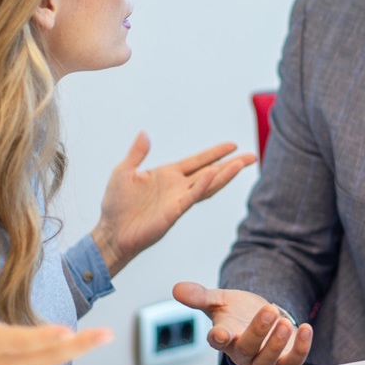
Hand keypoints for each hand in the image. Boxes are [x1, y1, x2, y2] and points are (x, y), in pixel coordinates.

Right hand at [0, 265, 112, 364]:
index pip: (19, 341)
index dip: (43, 337)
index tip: (66, 332)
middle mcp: (5, 359)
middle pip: (46, 354)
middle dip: (78, 345)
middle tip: (105, 335)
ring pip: (51, 361)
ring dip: (80, 349)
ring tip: (105, 336)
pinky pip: (46, 363)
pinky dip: (66, 354)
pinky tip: (85, 343)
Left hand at [91, 133, 255, 275]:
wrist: (111, 231)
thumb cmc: (116, 205)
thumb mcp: (124, 171)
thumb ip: (137, 153)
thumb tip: (144, 133)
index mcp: (168, 175)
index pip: (197, 161)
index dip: (214, 153)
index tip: (232, 145)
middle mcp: (178, 187)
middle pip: (210, 172)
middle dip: (231, 164)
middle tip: (252, 156)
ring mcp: (178, 199)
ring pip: (207, 184)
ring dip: (225, 174)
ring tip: (242, 164)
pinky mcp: (173, 211)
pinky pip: (191, 196)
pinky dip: (202, 185)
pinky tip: (212, 174)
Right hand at [172, 281, 311, 364]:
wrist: (261, 320)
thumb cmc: (237, 313)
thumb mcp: (219, 300)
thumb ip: (199, 295)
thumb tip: (177, 288)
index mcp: (224, 337)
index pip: (217, 341)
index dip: (219, 338)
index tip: (221, 332)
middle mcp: (242, 353)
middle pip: (247, 349)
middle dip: (259, 332)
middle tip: (270, 310)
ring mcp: (263, 361)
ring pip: (268, 361)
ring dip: (278, 344)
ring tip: (286, 322)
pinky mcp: (283, 363)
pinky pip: (292, 362)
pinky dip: (300, 348)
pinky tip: (306, 328)